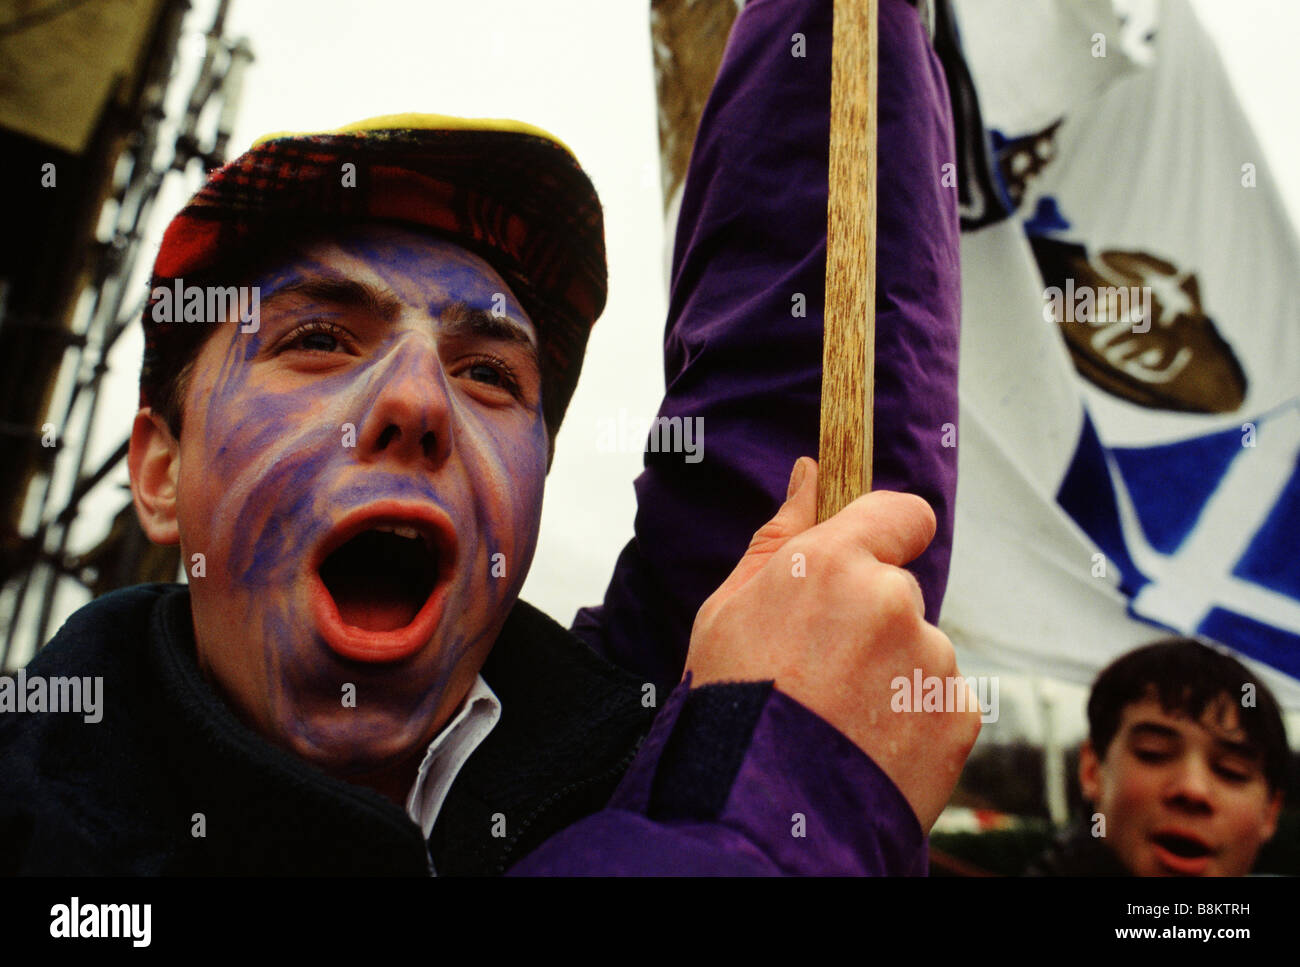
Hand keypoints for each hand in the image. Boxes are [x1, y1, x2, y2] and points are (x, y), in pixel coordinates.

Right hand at [684, 457, 980, 831]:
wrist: (758, 812)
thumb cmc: (730, 705)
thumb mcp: (728, 608)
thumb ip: (780, 534)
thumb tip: (810, 472)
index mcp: (833, 564)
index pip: (903, 513)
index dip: (888, 534)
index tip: (869, 560)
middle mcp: (893, 601)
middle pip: (900, 593)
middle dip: (871, 623)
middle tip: (821, 675)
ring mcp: (931, 661)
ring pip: (920, 650)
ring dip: (891, 676)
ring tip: (838, 721)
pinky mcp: (956, 716)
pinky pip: (938, 701)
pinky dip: (911, 721)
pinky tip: (867, 747)